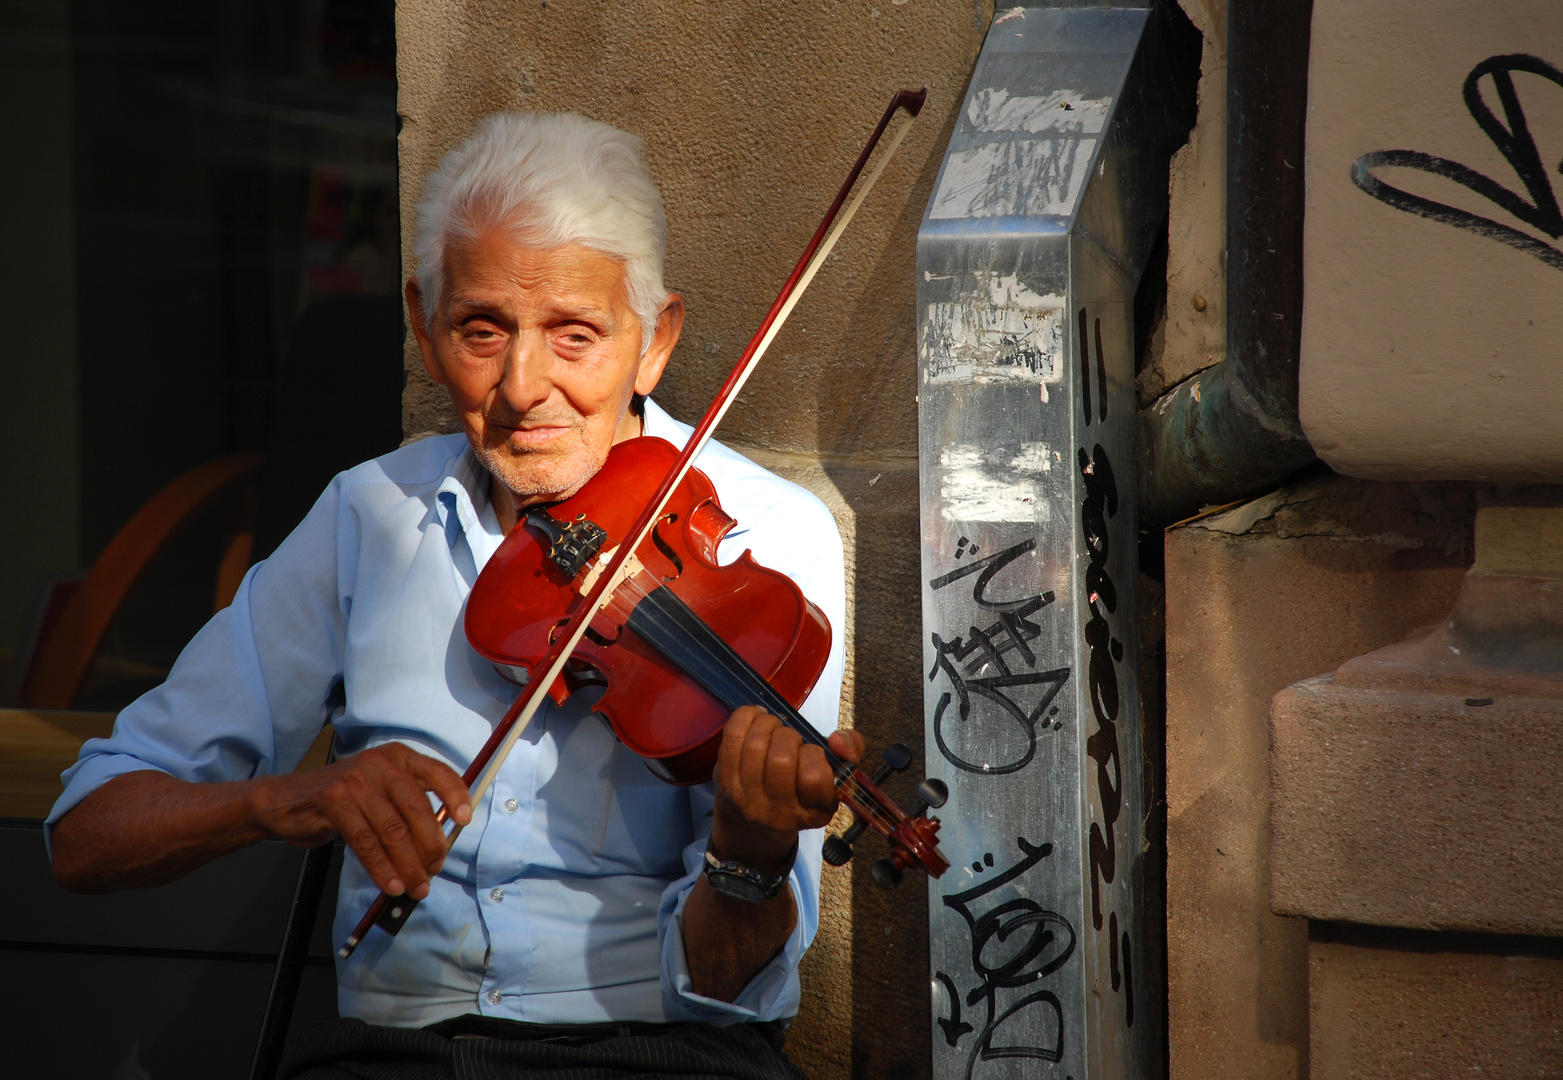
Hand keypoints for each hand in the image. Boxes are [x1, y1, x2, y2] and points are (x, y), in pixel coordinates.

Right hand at [252, 743, 471, 899]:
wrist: (288, 801)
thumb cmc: (345, 800)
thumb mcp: (381, 792)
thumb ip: (410, 808)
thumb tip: (441, 844)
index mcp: (399, 757)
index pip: (437, 772)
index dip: (455, 796)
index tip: (465, 821)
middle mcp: (380, 764)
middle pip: (417, 808)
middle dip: (431, 845)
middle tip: (434, 870)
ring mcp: (356, 781)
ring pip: (393, 830)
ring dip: (408, 864)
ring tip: (416, 886)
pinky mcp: (334, 802)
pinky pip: (366, 842)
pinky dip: (381, 867)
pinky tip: (390, 884)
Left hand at [709, 706, 865, 874]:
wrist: (753, 827)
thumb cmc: (800, 790)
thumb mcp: (834, 777)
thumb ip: (851, 750)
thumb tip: (837, 739)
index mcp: (813, 812)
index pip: (815, 777)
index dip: (814, 755)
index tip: (811, 753)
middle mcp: (778, 812)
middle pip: (781, 757)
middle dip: (789, 736)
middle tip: (790, 740)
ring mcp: (747, 798)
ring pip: (756, 743)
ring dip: (769, 724)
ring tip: (773, 728)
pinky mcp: (724, 780)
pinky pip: (733, 735)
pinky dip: (747, 717)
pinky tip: (757, 719)